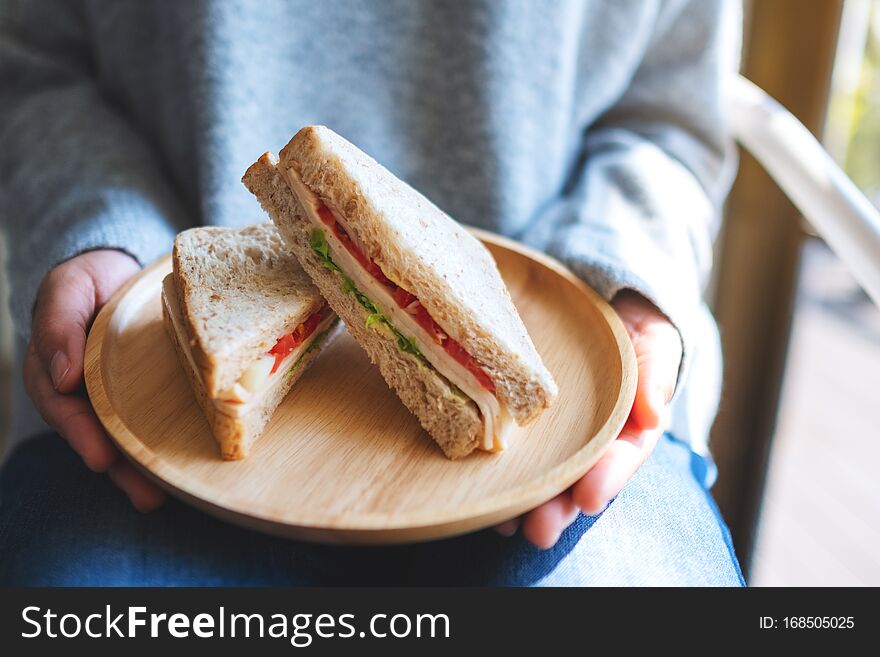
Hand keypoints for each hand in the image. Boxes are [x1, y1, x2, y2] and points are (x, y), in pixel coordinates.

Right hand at [23, 249, 165, 510]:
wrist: (124, 270)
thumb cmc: (90, 279)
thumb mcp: (68, 288)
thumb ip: (58, 324)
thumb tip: (62, 375)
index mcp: (57, 370)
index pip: (64, 409)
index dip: (81, 434)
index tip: (100, 457)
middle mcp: (85, 392)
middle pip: (97, 436)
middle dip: (120, 469)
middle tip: (145, 493)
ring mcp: (115, 396)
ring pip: (125, 438)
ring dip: (142, 471)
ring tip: (162, 497)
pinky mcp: (145, 395)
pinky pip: (154, 422)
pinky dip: (165, 445)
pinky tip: (186, 469)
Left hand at [495, 290, 682, 547]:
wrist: (598, 302)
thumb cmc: (633, 325)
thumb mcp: (653, 340)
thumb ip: (655, 373)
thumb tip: (654, 414)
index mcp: (629, 424)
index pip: (623, 454)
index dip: (608, 477)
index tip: (589, 498)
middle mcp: (592, 438)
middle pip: (578, 478)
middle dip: (559, 507)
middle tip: (539, 531)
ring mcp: (558, 434)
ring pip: (545, 474)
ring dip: (526, 502)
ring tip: (505, 525)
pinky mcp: (525, 422)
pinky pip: (513, 450)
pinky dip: (500, 475)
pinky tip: (483, 496)